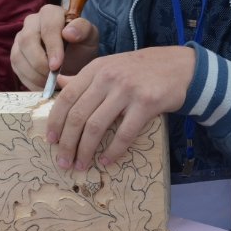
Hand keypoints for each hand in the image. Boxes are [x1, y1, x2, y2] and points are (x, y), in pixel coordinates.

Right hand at [10, 4, 98, 90]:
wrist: (74, 62)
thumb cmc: (81, 47)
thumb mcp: (89, 37)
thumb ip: (83, 30)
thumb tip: (68, 33)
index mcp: (50, 13)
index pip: (48, 27)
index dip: (52, 47)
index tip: (57, 65)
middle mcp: (32, 22)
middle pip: (27, 40)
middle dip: (39, 62)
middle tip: (52, 78)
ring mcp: (21, 37)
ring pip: (19, 55)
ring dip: (34, 73)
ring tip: (50, 84)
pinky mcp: (16, 53)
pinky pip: (16, 67)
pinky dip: (29, 80)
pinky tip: (42, 85)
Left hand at [48, 46, 195, 170]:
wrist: (179, 66)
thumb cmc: (141, 69)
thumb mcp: (110, 65)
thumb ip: (85, 77)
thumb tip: (59, 86)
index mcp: (95, 69)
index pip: (67, 97)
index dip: (56, 121)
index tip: (51, 140)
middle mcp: (108, 78)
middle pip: (78, 115)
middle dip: (67, 143)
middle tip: (63, 161)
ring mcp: (127, 90)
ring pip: (97, 126)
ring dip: (85, 151)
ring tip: (81, 165)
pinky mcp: (146, 103)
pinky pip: (124, 133)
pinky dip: (113, 151)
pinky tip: (106, 161)